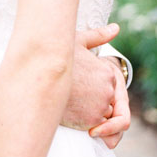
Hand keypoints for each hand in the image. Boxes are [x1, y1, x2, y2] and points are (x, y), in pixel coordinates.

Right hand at [62, 24, 129, 146]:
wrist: (40, 73)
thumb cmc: (56, 55)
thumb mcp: (78, 41)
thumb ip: (99, 36)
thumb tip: (116, 28)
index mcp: (109, 72)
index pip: (106, 86)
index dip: (90, 87)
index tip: (77, 85)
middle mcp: (110, 89)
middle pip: (104, 101)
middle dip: (91, 101)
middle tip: (73, 95)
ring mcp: (102, 105)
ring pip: (100, 116)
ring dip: (88, 113)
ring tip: (70, 104)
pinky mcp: (92, 120)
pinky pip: (94, 128)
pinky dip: (84, 124)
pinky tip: (70, 113)